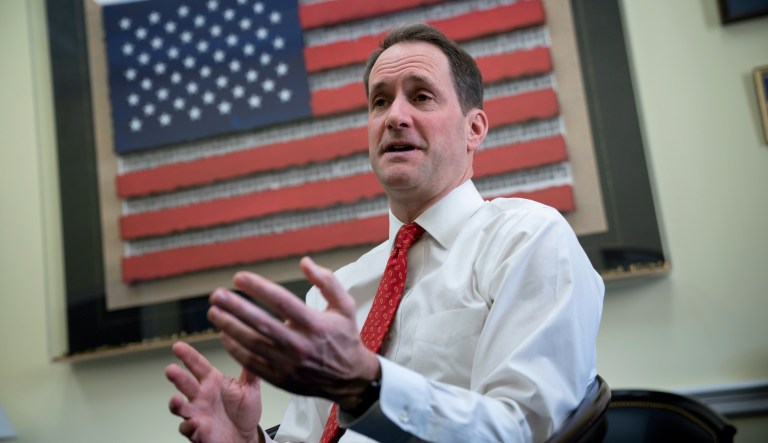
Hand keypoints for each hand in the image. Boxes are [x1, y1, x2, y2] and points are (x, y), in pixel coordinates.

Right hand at [165, 341, 263, 442]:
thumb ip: (250, 369)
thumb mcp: (251, 388)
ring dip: (176, 403)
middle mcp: (201, 396)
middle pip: (185, 384)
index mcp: (212, 382)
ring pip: (180, 407)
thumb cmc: (245, 411)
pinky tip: (194, 422)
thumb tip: (249, 345)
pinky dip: (189, 426)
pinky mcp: (198, 431)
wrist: (246, 437)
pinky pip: (188, 429)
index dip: (188, 356)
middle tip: (170, 369)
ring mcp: (197, 413)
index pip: (198, 365)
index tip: (178, 346)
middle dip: (177, 377)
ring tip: (176, 399)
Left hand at [207, 257, 379, 408]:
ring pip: (252, 344)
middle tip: (216, 295)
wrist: (350, 378)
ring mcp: (289, 364)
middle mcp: (300, 344)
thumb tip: (304, 262)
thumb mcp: (344, 306)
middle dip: (235, 308)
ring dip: (230, 327)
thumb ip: (327, 281)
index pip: (281, 301)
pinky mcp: (281, 379)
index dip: (258, 287)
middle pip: (261, 323)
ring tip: (214, 312)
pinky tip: (224, 335)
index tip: (239, 278)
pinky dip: (236, 349)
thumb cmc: (344, 337)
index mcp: (314, 324)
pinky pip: (252, 363)